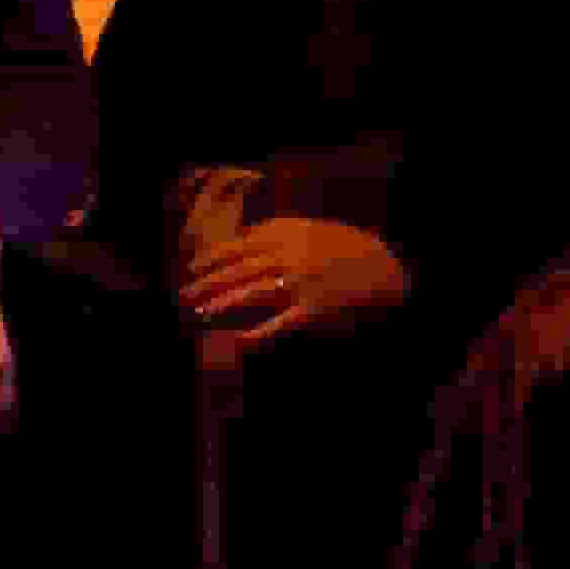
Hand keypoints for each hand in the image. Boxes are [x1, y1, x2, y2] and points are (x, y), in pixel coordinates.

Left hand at [179, 211, 414, 348]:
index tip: (193, 269)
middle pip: (239, 271)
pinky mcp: (311, 311)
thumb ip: (278, 231)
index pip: (239, 245)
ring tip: (202, 315)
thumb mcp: (311, 229)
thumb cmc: (344, 248)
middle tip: (186, 297)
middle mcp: (290, 256)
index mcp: (289, 234)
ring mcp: (300, 284)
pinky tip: (239, 340)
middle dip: (208, 284)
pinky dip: (256, 334)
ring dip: (222, 306)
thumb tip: (243, 240)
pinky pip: (278, 324)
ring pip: (251, 296)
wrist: (383, 269)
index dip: (212, 258)